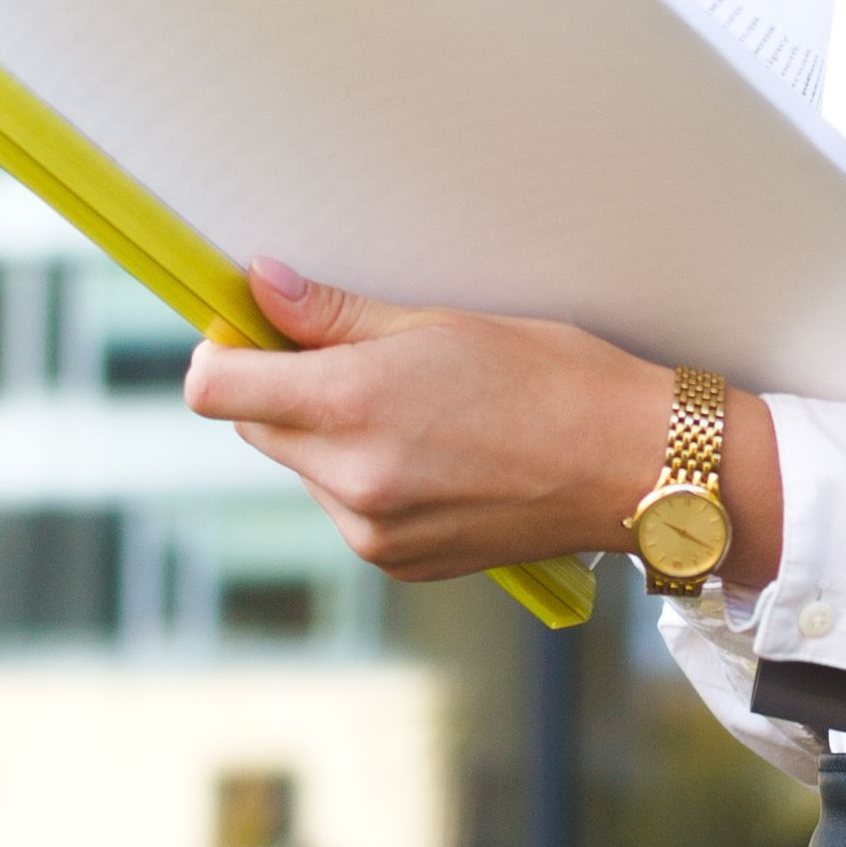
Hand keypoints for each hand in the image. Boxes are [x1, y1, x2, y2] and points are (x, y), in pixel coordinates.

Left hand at [185, 258, 780, 590]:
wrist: (630, 465)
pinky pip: (345, 506)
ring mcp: (372, 530)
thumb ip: (331, 315)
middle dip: (283, 387)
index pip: (215, 388)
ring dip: (327, 434)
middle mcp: (351, 479)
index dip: (225, 350)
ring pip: (302, 466)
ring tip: (417, 408)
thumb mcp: (438, 323)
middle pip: (255, 425)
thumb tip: (258, 285)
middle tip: (355, 355)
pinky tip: (434, 452)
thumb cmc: (550, 376)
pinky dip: (366, 476)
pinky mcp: (397, 561)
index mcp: (352, 406)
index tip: (255, 328)